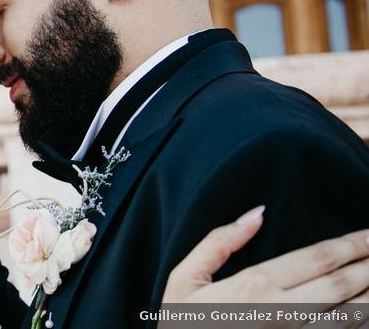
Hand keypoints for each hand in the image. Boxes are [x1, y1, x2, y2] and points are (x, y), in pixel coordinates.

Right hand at [163, 205, 368, 303]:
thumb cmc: (180, 324)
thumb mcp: (184, 278)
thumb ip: (219, 242)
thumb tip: (257, 213)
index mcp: (254, 286)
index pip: (317, 258)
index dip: (352, 244)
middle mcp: (281, 312)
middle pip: (342, 284)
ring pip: (351, 315)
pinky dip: (362, 322)